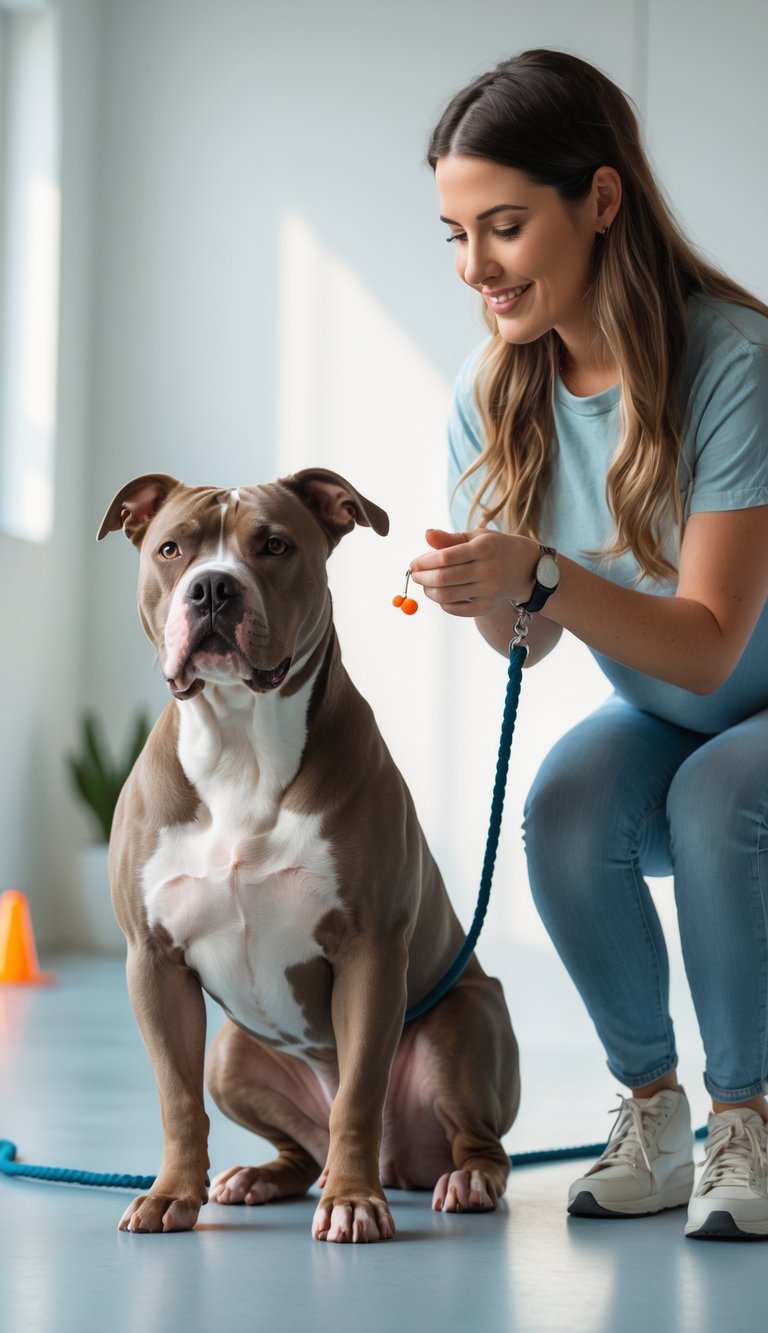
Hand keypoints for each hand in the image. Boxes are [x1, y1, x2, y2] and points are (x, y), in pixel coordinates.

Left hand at [408, 528, 536, 617]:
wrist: (526, 568)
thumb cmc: (495, 548)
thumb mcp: (477, 537)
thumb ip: (450, 538)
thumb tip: (426, 534)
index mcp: (484, 548)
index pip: (445, 557)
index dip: (424, 562)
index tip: (414, 564)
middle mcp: (488, 570)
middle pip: (444, 578)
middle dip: (422, 578)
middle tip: (415, 575)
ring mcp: (488, 591)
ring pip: (447, 596)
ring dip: (429, 591)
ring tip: (426, 584)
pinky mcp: (487, 607)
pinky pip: (456, 609)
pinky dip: (442, 603)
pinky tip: (441, 594)